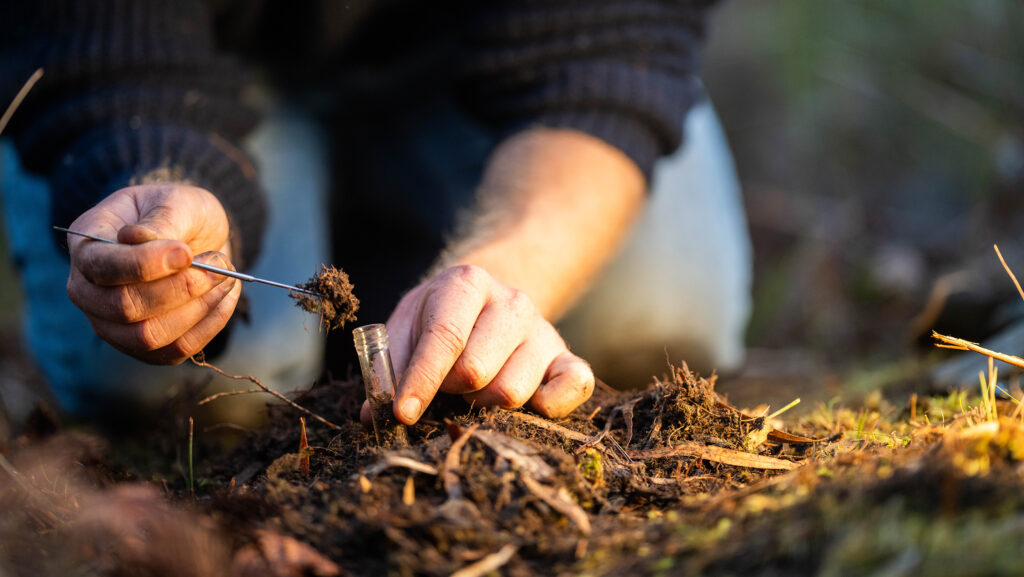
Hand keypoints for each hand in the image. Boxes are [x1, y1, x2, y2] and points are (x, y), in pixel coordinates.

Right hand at [65, 185, 241, 363]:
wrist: (193, 237)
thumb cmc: (178, 213)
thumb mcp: (175, 201)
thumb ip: (162, 220)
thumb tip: (142, 239)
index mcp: (86, 245)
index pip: (101, 267)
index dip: (145, 264)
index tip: (186, 252)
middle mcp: (88, 290)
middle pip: (125, 307)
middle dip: (181, 288)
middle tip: (218, 263)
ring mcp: (111, 324)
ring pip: (150, 335)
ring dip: (198, 308)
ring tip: (225, 277)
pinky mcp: (143, 346)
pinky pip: (176, 349)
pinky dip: (210, 324)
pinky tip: (225, 295)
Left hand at [382, 265, 594, 423]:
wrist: (487, 301)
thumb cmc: (438, 320)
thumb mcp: (406, 328)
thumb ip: (387, 368)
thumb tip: (372, 415)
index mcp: (466, 284)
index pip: (445, 336)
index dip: (421, 380)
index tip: (402, 413)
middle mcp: (513, 302)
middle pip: (477, 370)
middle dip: (450, 391)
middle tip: (445, 387)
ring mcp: (544, 330)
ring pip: (511, 392)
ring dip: (483, 405)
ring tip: (473, 392)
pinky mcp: (568, 358)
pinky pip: (574, 386)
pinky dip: (548, 406)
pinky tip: (525, 406)